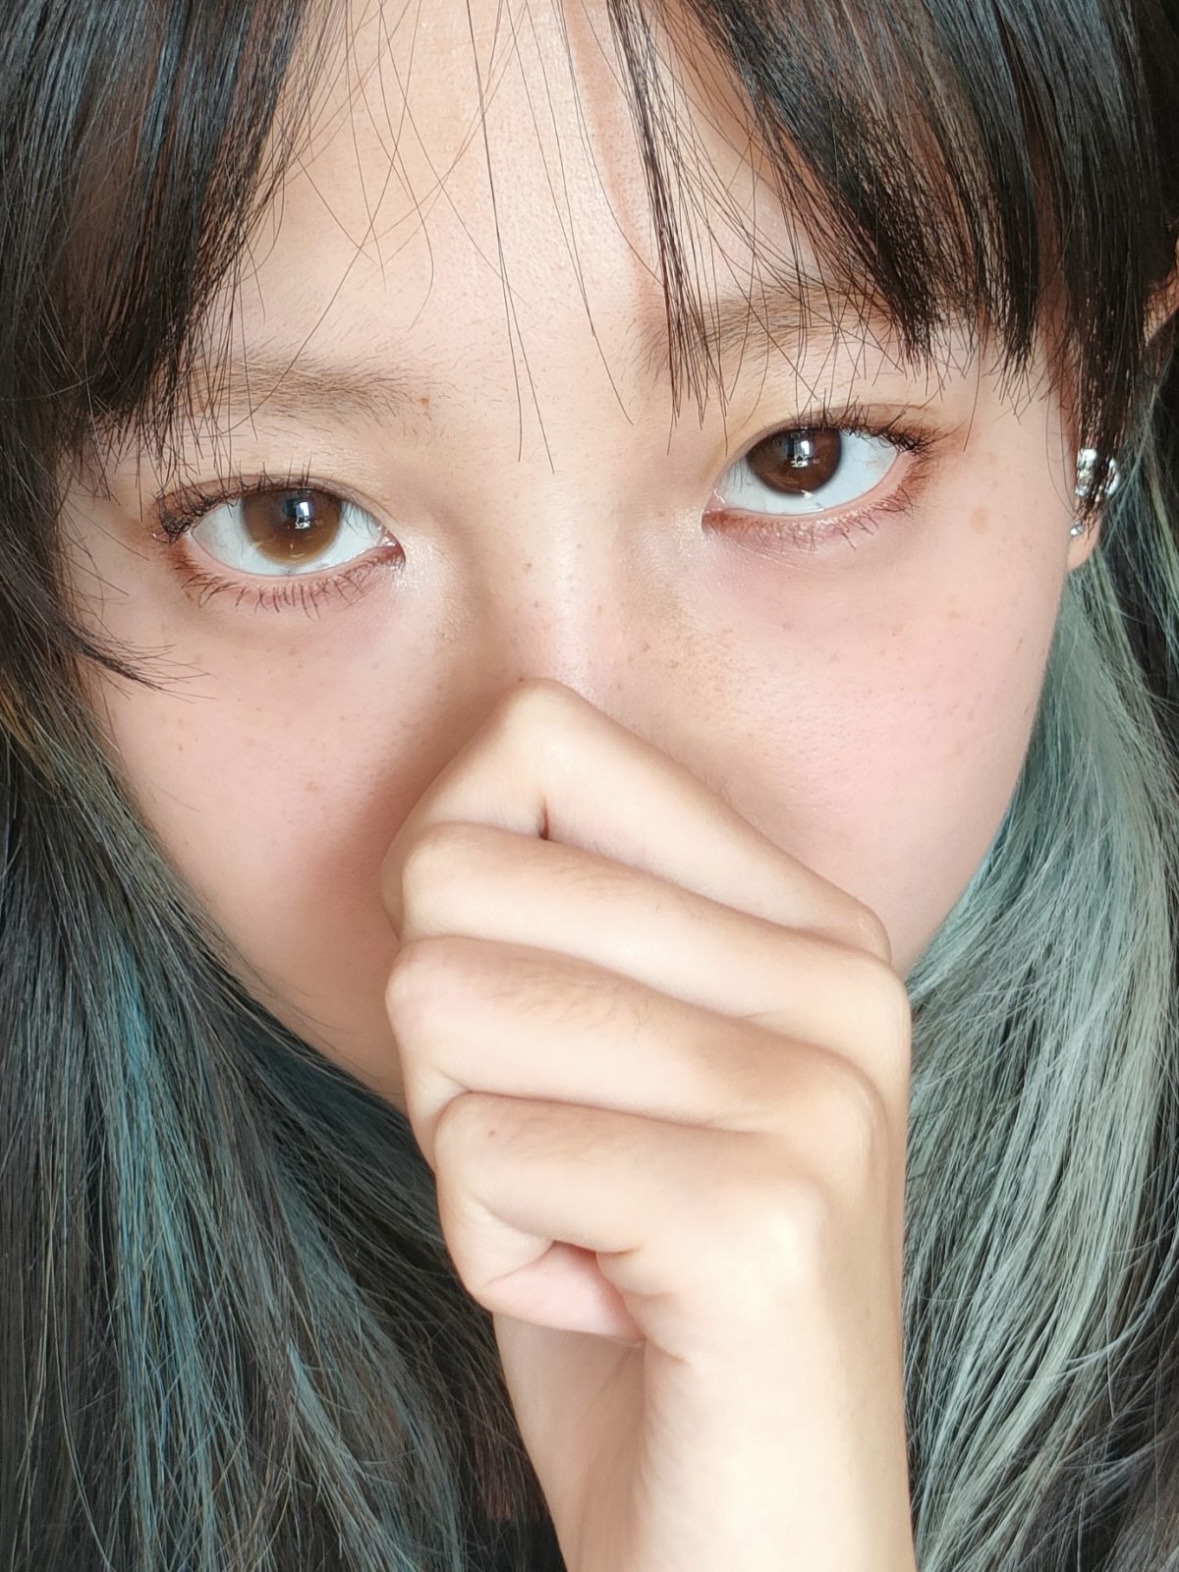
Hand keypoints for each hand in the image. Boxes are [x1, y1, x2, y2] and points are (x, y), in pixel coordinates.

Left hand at [382, 681, 915, 1571]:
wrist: (752, 1537)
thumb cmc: (641, 1284)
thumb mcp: (604, 1068)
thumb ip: (548, 926)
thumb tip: (430, 827)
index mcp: (807, 921)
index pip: (538, 736)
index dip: (449, 866)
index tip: (504, 997)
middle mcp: (834, 983)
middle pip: (458, 874)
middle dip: (448, 1044)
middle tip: (558, 1151)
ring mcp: (813, 1096)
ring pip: (444, 1005)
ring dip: (468, 1148)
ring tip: (584, 1219)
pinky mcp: (760, 1217)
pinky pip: (478, 1157)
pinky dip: (492, 1249)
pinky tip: (604, 1297)